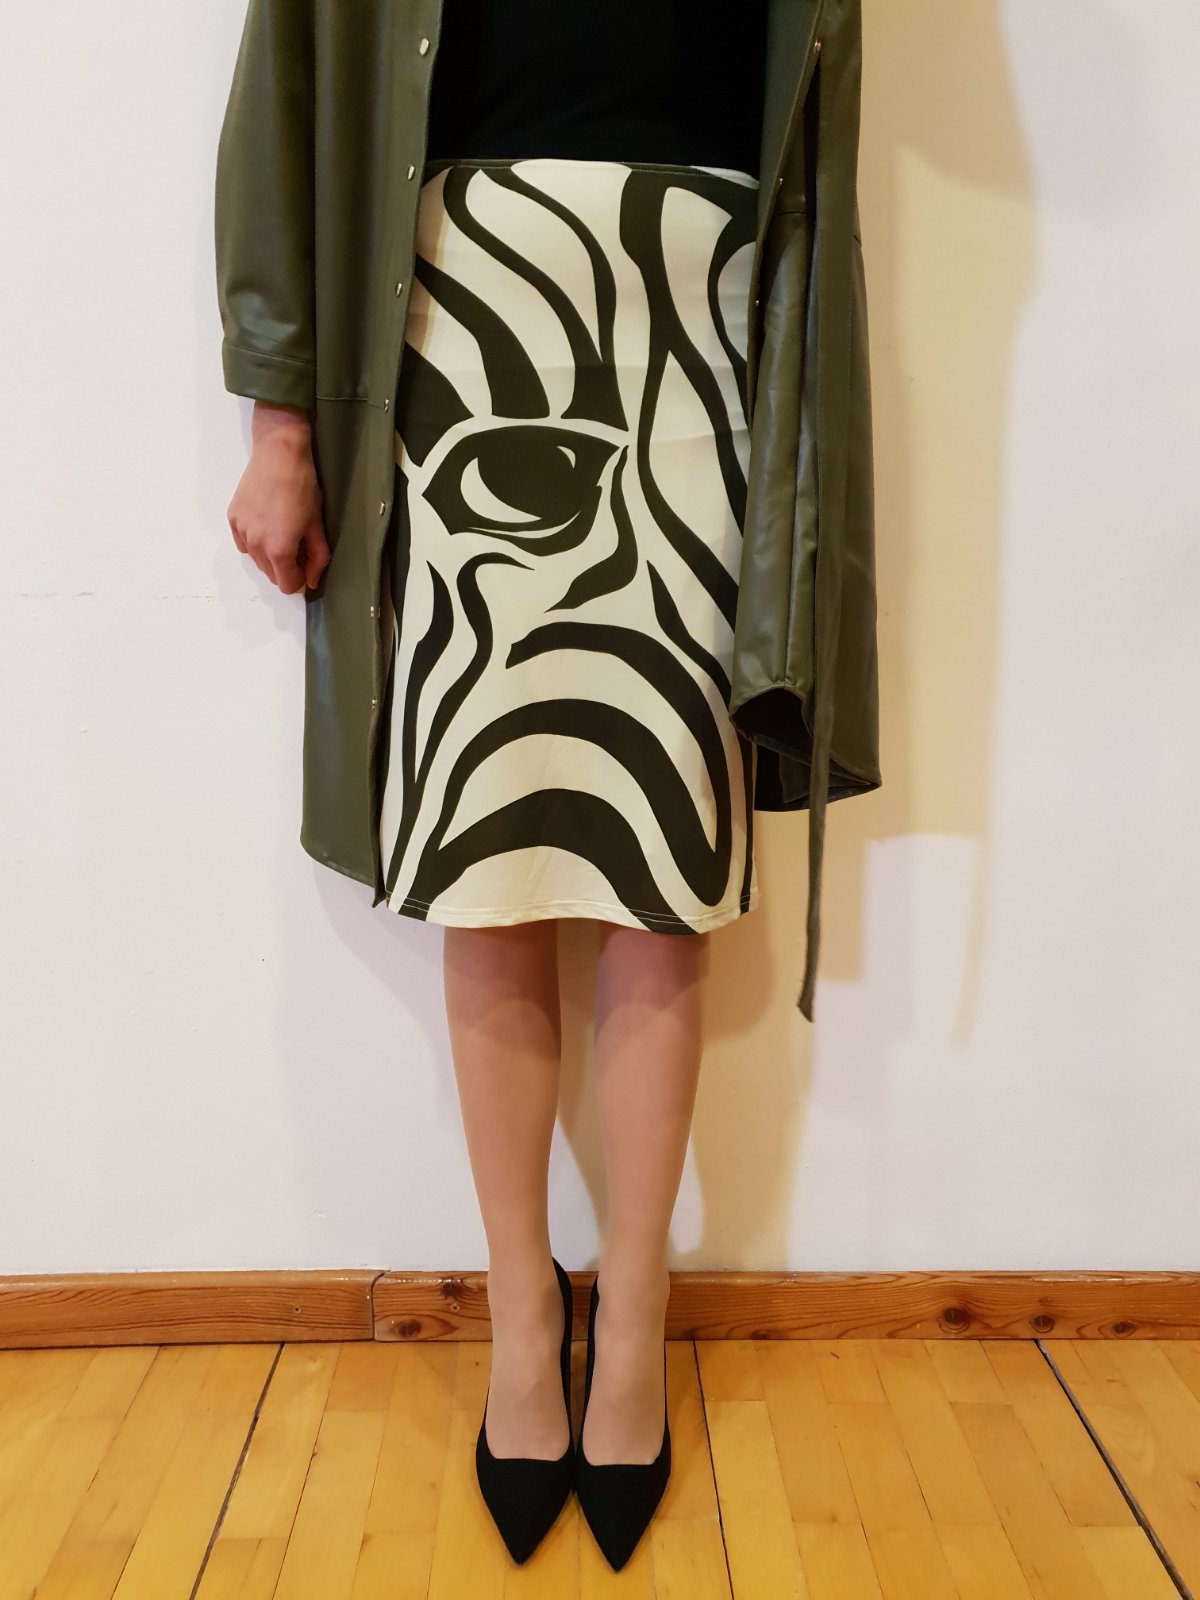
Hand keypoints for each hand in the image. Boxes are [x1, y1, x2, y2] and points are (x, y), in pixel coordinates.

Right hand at [227, 403, 329, 593]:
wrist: (278, 454)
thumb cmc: (301, 486)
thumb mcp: (316, 525)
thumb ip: (316, 558)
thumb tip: (312, 581)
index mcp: (279, 549)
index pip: (286, 585)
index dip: (299, 579)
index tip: (305, 564)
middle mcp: (256, 545)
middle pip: (270, 575)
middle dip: (285, 568)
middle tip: (298, 543)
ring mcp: (241, 531)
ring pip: (256, 560)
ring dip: (269, 555)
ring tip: (282, 529)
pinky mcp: (232, 518)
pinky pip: (243, 543)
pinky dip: (254, 542)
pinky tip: (266, 523)